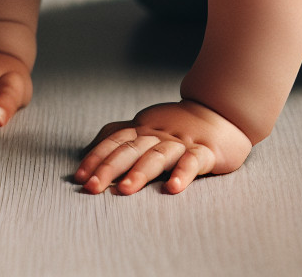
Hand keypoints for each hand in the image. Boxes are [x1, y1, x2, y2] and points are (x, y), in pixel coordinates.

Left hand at [74, 100, 252, 194]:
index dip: (96, 157)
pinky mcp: (206, 150)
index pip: (115, 141)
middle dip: (109, 168)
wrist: (223, 111)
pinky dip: (183, 173)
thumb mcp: (147, 127)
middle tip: (92, 188)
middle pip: (130, 149)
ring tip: (125, 190)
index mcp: (144, 129)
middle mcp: (159, 134)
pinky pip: (193, 161)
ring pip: (158, 155)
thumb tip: (89, 149)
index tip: (79, 177)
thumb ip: (120, 136)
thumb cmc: (179, 126)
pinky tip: (173, 188)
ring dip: (140, 172)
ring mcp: (182, 142)